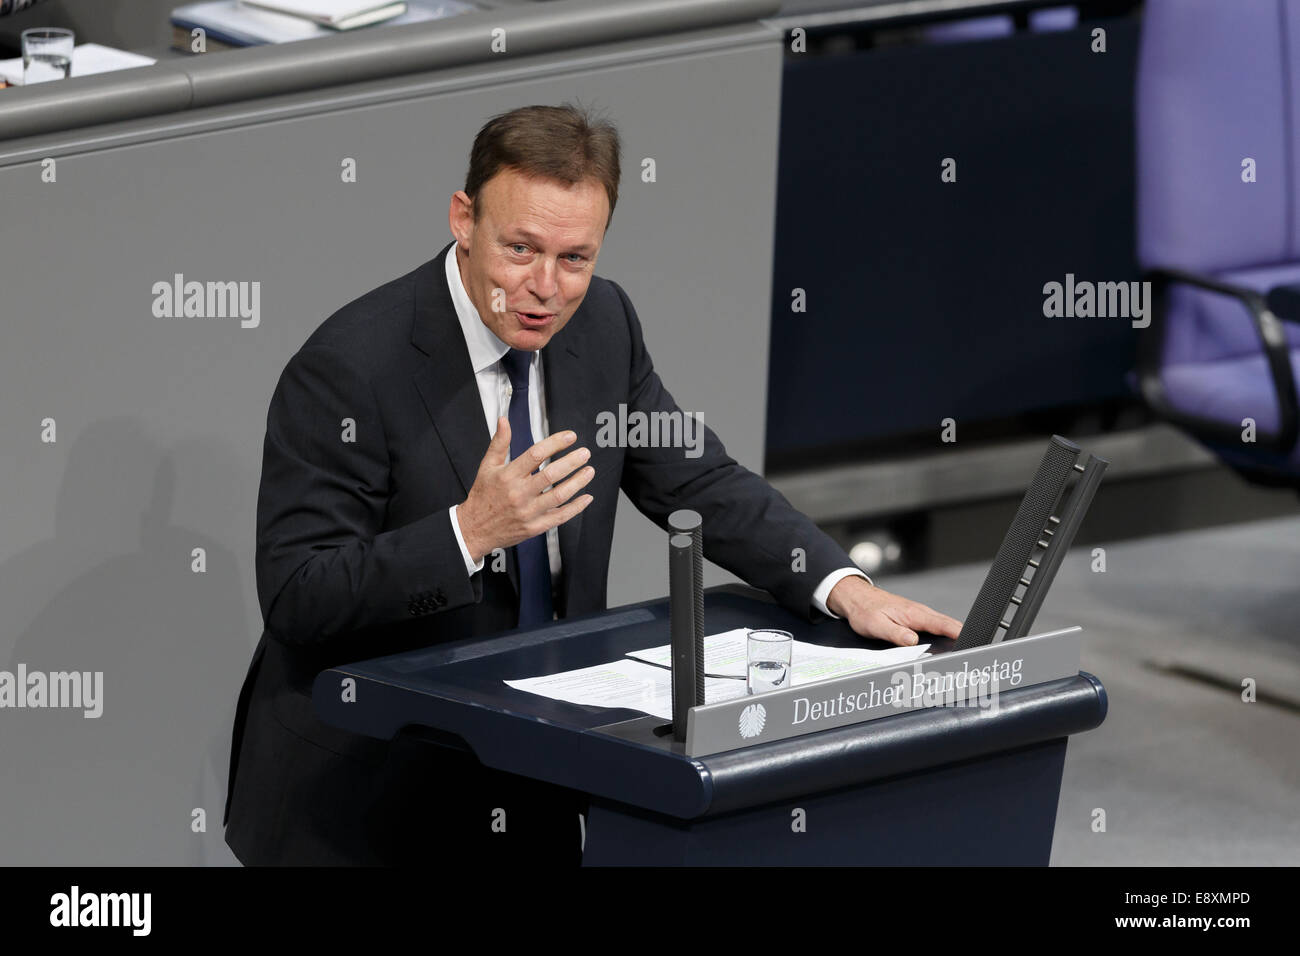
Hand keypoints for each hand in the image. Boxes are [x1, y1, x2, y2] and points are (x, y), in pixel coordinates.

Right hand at [458, 417, 594, 562]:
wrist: (475, 529)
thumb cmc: (482, 496)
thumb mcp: (487, 466)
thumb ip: (499, 443)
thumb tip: (504, 421)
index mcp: (508, 476)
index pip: (536, 454)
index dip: (555, 443)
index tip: (570, 436)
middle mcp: (519, 493)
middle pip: (551, 475)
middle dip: (572, 462)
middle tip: (584, 454)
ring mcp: (528, 512)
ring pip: (559, 496)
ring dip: (578, 482)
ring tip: (589, 471)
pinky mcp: (535, 527)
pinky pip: (560, 517)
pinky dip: (576, 507)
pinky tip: (586, 497)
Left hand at [826, 576, 962, 647]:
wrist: (857, 598)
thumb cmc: (866, 610)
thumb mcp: (877, 625)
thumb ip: (896, 634)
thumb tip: (913, 641)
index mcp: (914, 614)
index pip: (942, 624)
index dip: (959, 633)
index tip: (972, 641)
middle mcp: (920, 612)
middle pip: (949, 624)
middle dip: (963, 635)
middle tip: (976, 649)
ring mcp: (919, 614)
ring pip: (943, 625)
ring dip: (956, 634)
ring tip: (966, 649)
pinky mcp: (915, 618)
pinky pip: (935, 625)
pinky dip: (945, 632)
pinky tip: (948, 642)